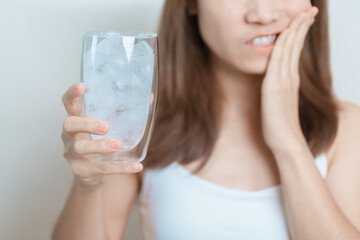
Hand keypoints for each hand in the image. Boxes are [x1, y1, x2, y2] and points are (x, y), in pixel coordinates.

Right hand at [61, 83, 142, 186]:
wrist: (91, 172)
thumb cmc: (99, 141)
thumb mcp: (109, 125)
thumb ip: (123, 112)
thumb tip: (149, 98)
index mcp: (76, 119)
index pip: (68, 103)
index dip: (72, 94)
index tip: (82, 86)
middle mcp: (70, 135)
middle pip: (70, 125)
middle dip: (87, 124)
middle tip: (106, 127)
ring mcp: (72, 153)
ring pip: (81, 148)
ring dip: (100, 146)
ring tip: (118, 145)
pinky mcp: (81, 170)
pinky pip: (100, 169)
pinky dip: (120, 168)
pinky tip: (136, 166)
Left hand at [261, 7, 318, 154]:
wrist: (285, 140)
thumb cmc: (280, 124)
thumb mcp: (280, 102)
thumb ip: (279, 89)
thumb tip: (275, 84)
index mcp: (290, 79)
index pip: (295, 51)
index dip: (299, 34)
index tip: (304, 19)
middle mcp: (289, 77)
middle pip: (295, 46)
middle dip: (301, 26)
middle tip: (309, 10)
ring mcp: (283, 81)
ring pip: (288, 50)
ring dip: (294, 30)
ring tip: (301, 14)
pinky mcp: (273, 87)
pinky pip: (277, 62)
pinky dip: (281, 46)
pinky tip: (284, 34)